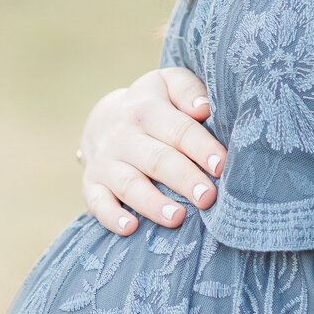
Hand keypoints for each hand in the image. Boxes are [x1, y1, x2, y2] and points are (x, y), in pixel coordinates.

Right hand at [78, 67, 226, 235]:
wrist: (101, 118)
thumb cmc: (151, 105)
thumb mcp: (168, 84)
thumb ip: (188, 90)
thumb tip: (204, 108)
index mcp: (146, 109)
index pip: (178, 129)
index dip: (201, 147)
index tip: (221, 165)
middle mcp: (122, 136)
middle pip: (157, 159)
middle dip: (183, 179)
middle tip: (208, 197)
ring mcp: (104, 162)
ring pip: (129, 184)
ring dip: (153, 203)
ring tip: (178, 218)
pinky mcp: (91, 184)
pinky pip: (97, 202)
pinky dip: (111, 217)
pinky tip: (131, 228)